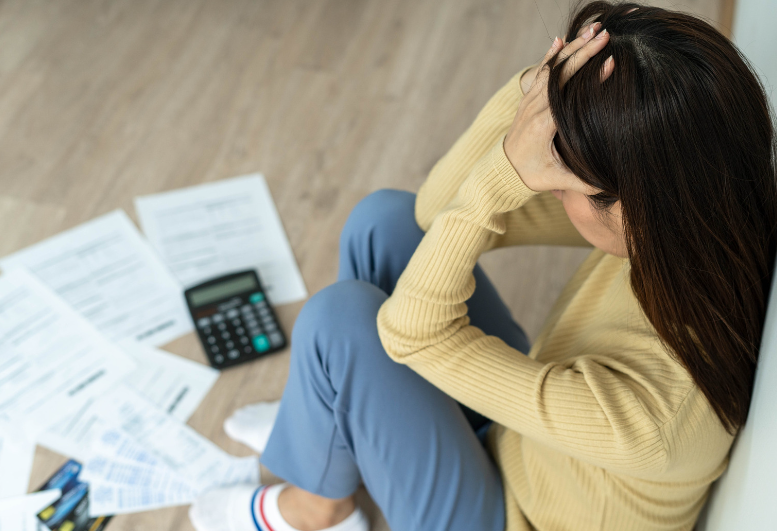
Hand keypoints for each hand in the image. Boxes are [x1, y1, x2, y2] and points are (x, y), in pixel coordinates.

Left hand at [504, 24, 613, 192]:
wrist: (503, 168)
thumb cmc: (532, 174)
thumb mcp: (558, 181)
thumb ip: (585, 183)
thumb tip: (614, 186)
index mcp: (543, 124)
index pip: (568, 95)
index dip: (589, 78)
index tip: (609, 64)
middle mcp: (535, 107)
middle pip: (562, 73)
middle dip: (584, 52)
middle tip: (606, 36)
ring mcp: (530, 100)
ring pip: (552, 67)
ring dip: (572, 48)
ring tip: (593, 30)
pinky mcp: (529, 98)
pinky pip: (541, 71)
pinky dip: (552, 54)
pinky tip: (562, 39)